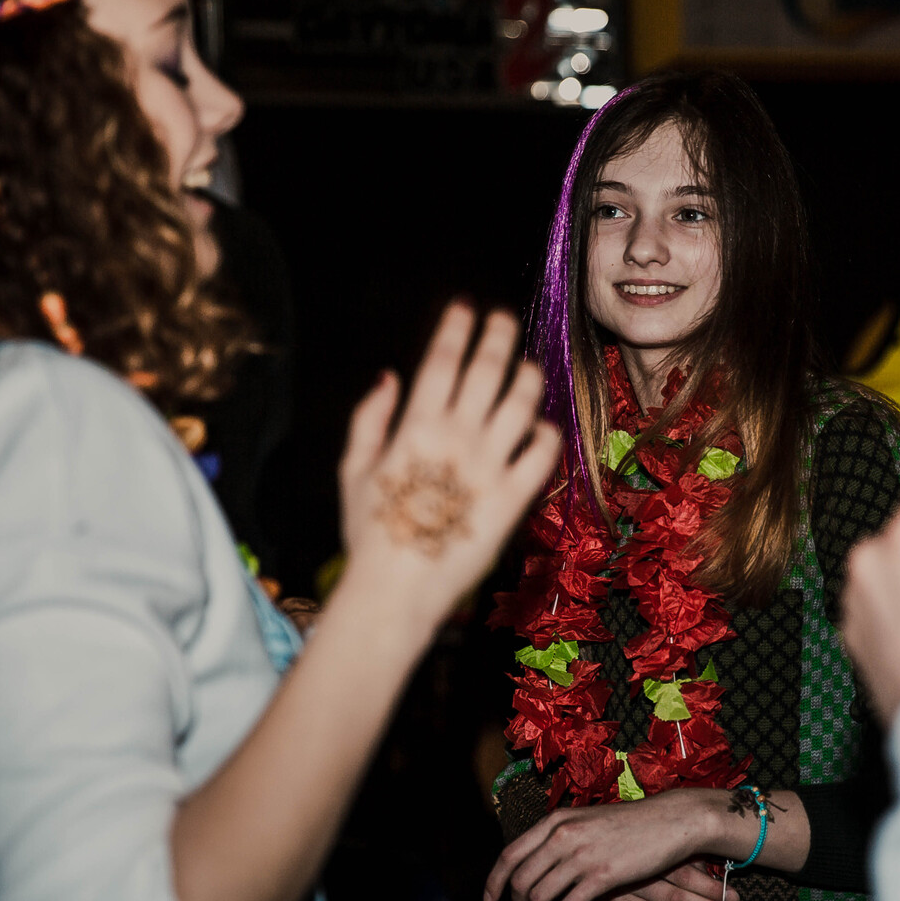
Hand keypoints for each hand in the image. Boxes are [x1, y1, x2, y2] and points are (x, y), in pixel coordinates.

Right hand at [337, 304, 559, 629]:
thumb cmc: (369, 533)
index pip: (442, 360)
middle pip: (487, 370)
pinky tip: (542, 428)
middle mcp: (457, 438)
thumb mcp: (353, 471)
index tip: (466, 307)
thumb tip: (389, 375)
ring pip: (523, 404)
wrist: (394, 593)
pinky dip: (546, 434)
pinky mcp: (514, 498)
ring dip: (529, 377)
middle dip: (498, 336)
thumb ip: (369, 418)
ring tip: (529, 367)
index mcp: (415, 426)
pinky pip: (542, 453)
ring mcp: (490, 466)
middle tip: (504, 318)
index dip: (457, 328)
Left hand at [483, 787, 722, 900]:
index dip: (494, 881)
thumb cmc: (629, 824)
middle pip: (520, 879)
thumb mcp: (586, 819)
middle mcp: (563, 835)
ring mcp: (582, 855)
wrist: (670, 822)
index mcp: (556, 820)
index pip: (510, 854)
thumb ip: (559, 835)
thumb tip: (532, 860)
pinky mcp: (603, 875)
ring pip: (539, 895)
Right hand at [590, 861, 737, 900]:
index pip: (683, 876)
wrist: (582, 859)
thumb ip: (684, 855)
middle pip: (676, 900)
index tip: (734, 895)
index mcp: (640, 854)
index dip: (712, 889)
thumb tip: (722, 873)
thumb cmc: (630, 848)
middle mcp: (627, 878)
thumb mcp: (656, 843)